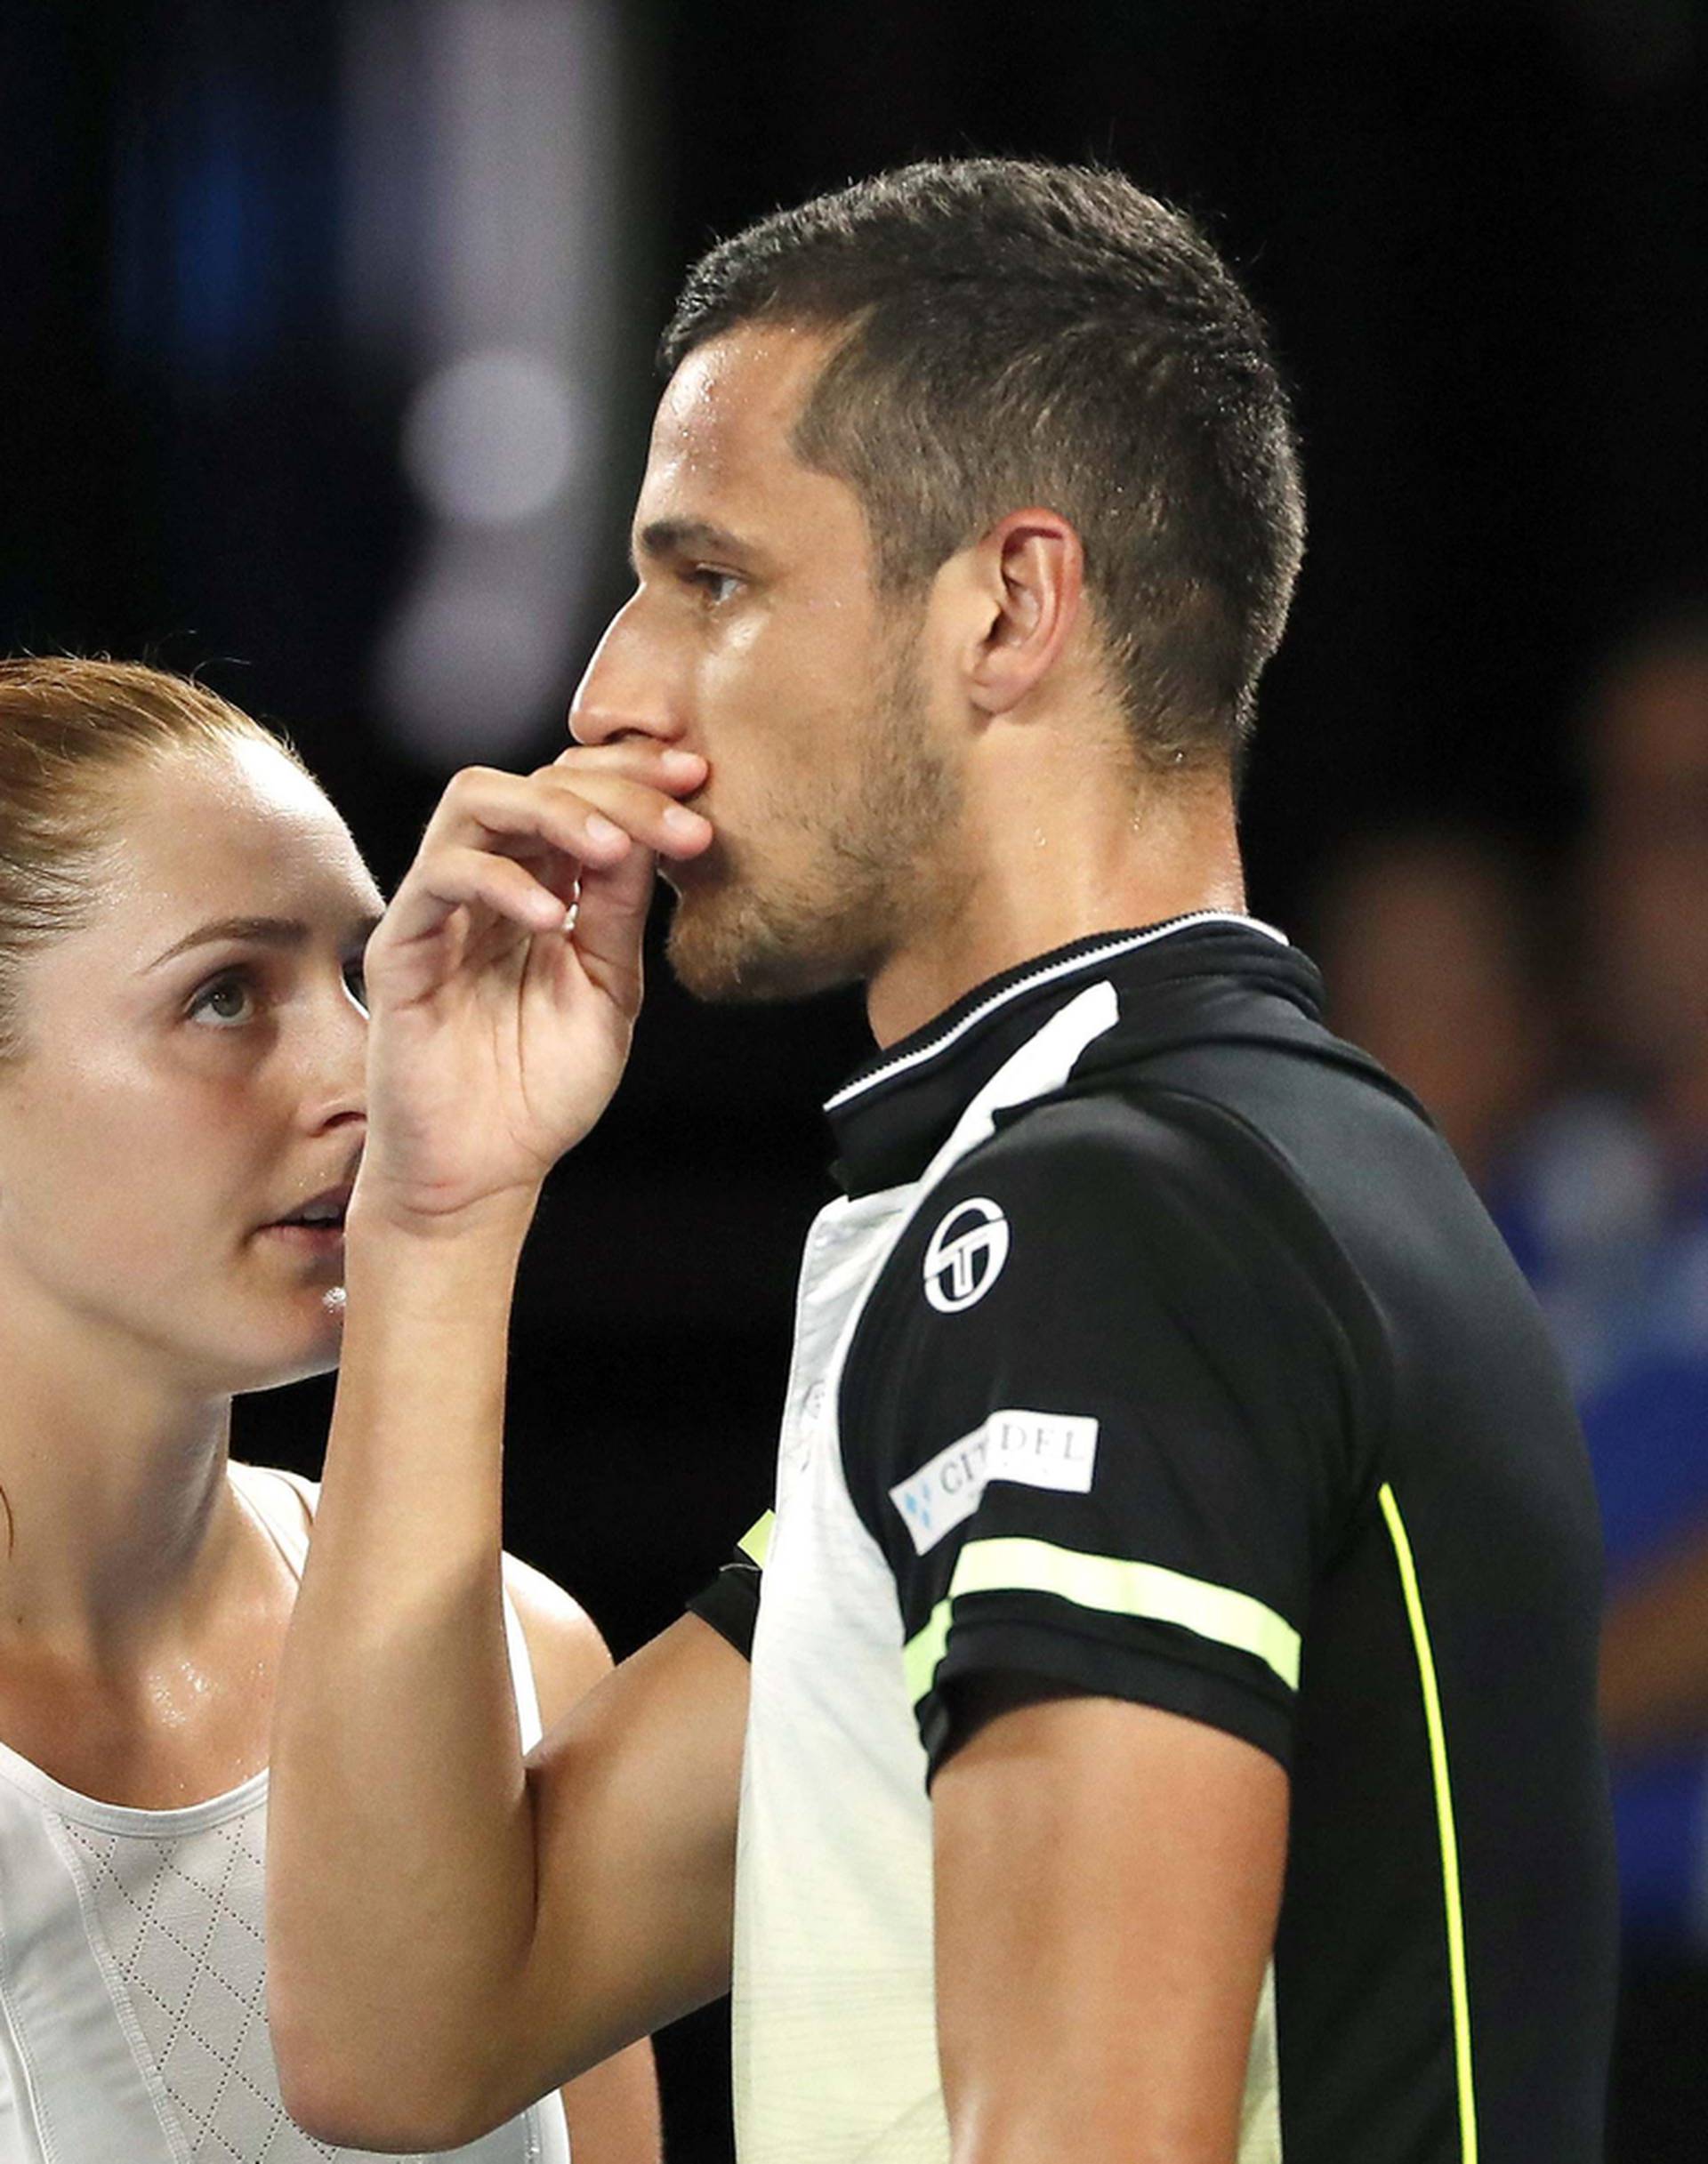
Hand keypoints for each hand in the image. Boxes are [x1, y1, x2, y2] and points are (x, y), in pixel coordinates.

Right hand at [355, 743, 711, 1232]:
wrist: (483, 1172)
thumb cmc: (540, 1089)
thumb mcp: (608, 989)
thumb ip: (620, 912)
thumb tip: (655, 829)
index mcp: (541, 888)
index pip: (579, 796)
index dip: (638, 779)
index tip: (700, 784)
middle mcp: (489, 885)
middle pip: (535, 781)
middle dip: (614, 786)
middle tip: (677, 816)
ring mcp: (441, 910)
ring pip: (477, 802)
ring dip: (554, 812)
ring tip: (611, 850)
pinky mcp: (400, 948)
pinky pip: (439, 878)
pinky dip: (500, 882)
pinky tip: (552, 919)